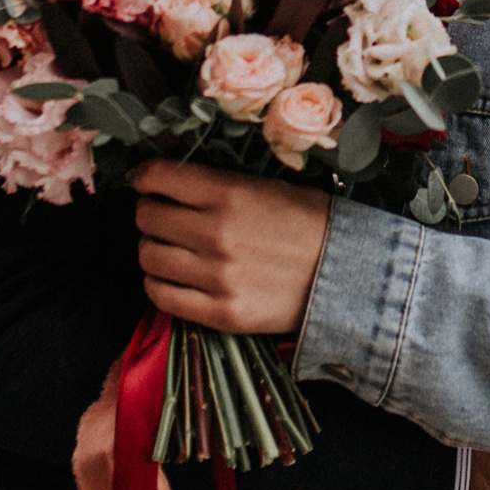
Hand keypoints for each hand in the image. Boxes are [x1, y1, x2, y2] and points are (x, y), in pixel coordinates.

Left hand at [131, 160, 330, 335]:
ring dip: (153, 248)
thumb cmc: (307, 222)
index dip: (144, 176)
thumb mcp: (266, 186)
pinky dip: (159, 283)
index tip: (146, 181)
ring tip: (171, 247)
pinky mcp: (220, 313)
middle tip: (163, 214)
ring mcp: (216, 277)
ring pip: (148, 256)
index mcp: (230, 194)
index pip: (158, 178)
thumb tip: (170, 182)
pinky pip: (161, 296)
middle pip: (147, 217)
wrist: (344, 272)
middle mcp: (216, 233)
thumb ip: (218, 184)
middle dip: (149, 211)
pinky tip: (174, 276)